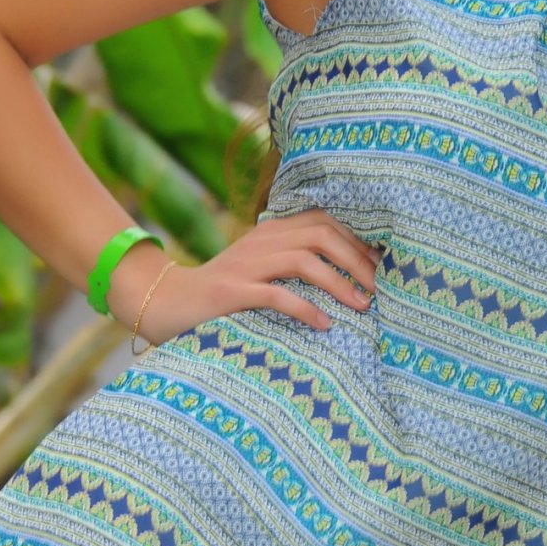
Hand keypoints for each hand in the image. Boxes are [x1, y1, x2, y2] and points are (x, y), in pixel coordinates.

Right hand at [121, 208, 382, 345]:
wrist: (165, 302)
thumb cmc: (223, 292)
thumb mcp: (259, 267)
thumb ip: (293, 261)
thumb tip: (349, 274)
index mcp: (271, 231)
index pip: (324, 220)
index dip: (357, 240)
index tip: (381, 265)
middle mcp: (261, 241)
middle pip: (321, 236)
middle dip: (357, 261)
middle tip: (380, 289)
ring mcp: (245, 265)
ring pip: (304, 261)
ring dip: (339, 284)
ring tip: (362, 306)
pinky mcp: (231, 292)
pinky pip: (275, 295)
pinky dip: (305, 309)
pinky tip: (325, 325)